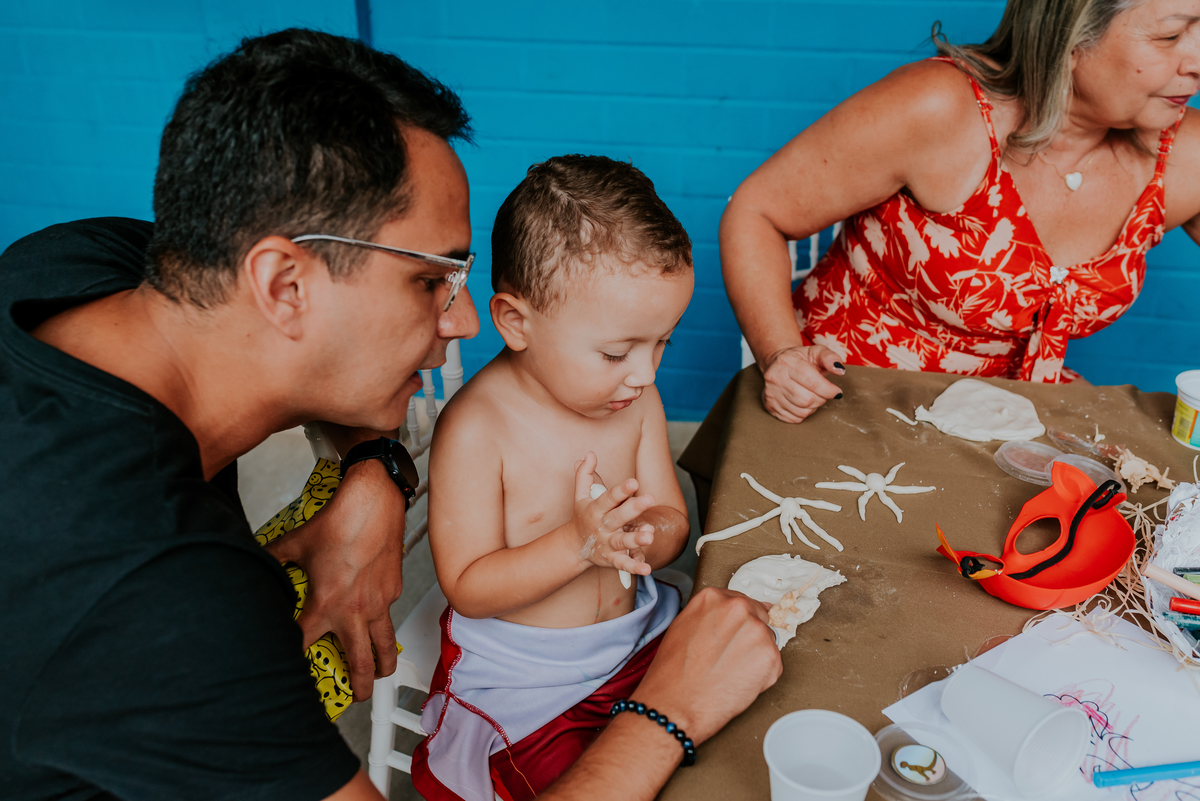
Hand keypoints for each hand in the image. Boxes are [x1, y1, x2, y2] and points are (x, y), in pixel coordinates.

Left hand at [265, 459, 404, 700]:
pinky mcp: (393, 591)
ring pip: (384, 646)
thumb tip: (258, 562)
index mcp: (326, 604)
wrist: (374, 503)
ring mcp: (378, 603)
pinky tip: (378, 620)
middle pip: (358, 662)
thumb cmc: (340, 522)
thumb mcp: (297, 543)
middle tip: (355, 697)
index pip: (304, 645)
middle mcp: (354, 611)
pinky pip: (389, 615)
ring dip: (382, 665)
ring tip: (379, 675)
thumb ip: (274, 558)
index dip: (294, 661)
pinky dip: (384, 624)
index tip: (289, 673)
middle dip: (357, 687)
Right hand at [571, 452, 655, 575]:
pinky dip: (634, 567)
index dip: (621, 490)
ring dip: (636, 539)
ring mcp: (607, 543)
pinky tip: (647, 568)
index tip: (634, 482)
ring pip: (622, 541)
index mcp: (595, 509)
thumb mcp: (580, 495)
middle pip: (618, 517)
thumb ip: (585, 475)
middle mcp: (602, 526)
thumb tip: (590, 453)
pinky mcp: (612, 559)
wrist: (574, 546)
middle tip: (650, 498)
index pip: (608, 498)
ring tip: (650, 535)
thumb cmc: (582, 515)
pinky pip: (623, 563)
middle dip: (633, 508)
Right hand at [634, 587, 781, 742]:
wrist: (677, 704)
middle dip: (748, 637)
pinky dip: (761, 674)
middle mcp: (738, 609)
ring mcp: (757, 632)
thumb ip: (710, 615)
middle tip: (729, 658)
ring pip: (766, 641)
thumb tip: (731, 616)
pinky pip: (773, 663)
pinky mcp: (771, 657)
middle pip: (757, 618)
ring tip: (730, 671)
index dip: (737, 622)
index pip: (741, 601)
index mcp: (714, 598)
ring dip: (755, 655)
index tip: (733, 634)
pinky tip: (739, 681)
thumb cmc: (674, 671)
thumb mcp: (683, 626)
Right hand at [759, 345, 844, 422]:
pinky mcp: (770, 406)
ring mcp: (771, 393)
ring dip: (813, 407)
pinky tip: (802, 402)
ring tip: (812, 395)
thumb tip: (840, 370)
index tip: (837, 392)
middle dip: (821, 399)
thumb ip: (830, 358)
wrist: (778, 363)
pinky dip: (803, 413)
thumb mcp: (817, 352)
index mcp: (787, 362)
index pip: (812, 382)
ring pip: (801, 411)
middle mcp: (775, 377)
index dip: (829, 390)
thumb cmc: (801, 359)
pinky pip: (794, 419)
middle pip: (807, 400)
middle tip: (823, 393)